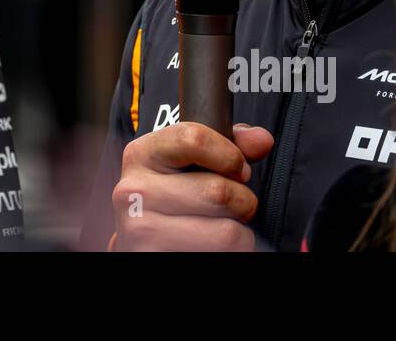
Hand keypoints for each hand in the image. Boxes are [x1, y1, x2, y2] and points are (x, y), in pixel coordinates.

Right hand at [111, 122, 274, 250]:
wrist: (146, 235)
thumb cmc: (174, 195)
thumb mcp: (192, 161)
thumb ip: (228, 145)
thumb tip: (261, 140)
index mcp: (142, 154)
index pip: (194, 139)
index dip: (230, 155)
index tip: (237, 168)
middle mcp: (134, 190)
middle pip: (218, 191)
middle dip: (241, 199)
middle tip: (233, 203)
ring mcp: (141, 228)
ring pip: (226, 231)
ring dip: (238, 229)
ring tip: (221, 224)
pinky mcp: (153, 256)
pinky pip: (223, 253)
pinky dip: (232, 250)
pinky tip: (211, 242)